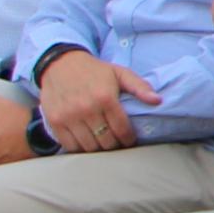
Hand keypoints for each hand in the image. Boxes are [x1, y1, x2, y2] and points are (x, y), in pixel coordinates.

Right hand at [37, 49, 155, 154]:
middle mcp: (86, 108)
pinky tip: (86, 140)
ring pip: (89, 147)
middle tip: (116, 141)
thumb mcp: (119, 73)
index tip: (129, 139)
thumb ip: (140, 87)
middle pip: (106, 142)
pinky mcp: (55, 121)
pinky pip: (70, 145)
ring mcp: (69, 116)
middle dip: (115, 144)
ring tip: (102, 141)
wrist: (59, 64)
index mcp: (105, 98)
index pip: (122, 130)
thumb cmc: (94, 71)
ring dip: (98, 148)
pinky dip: (80, 148)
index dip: (128, 139)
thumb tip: (158, 101)